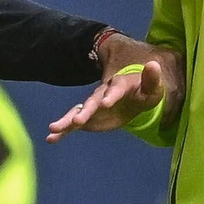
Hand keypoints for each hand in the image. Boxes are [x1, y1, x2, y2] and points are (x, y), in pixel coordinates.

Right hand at [45, 35, 184, 142]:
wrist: (131, 96)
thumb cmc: (143, 91)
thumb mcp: (152, 86)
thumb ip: (151, 78)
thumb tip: (153, 64)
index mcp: (118, 86)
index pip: (114, 90)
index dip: (110, 96)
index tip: (105, 103)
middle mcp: (101, 94)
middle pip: (92, 102)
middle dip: (85, 111)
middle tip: (77, 121)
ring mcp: (93, 107)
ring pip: (78, 112)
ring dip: (67, 120)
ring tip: (53, 129)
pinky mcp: (88, 118)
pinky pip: (73, 125)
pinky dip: (63, 131)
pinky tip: (51, 138)